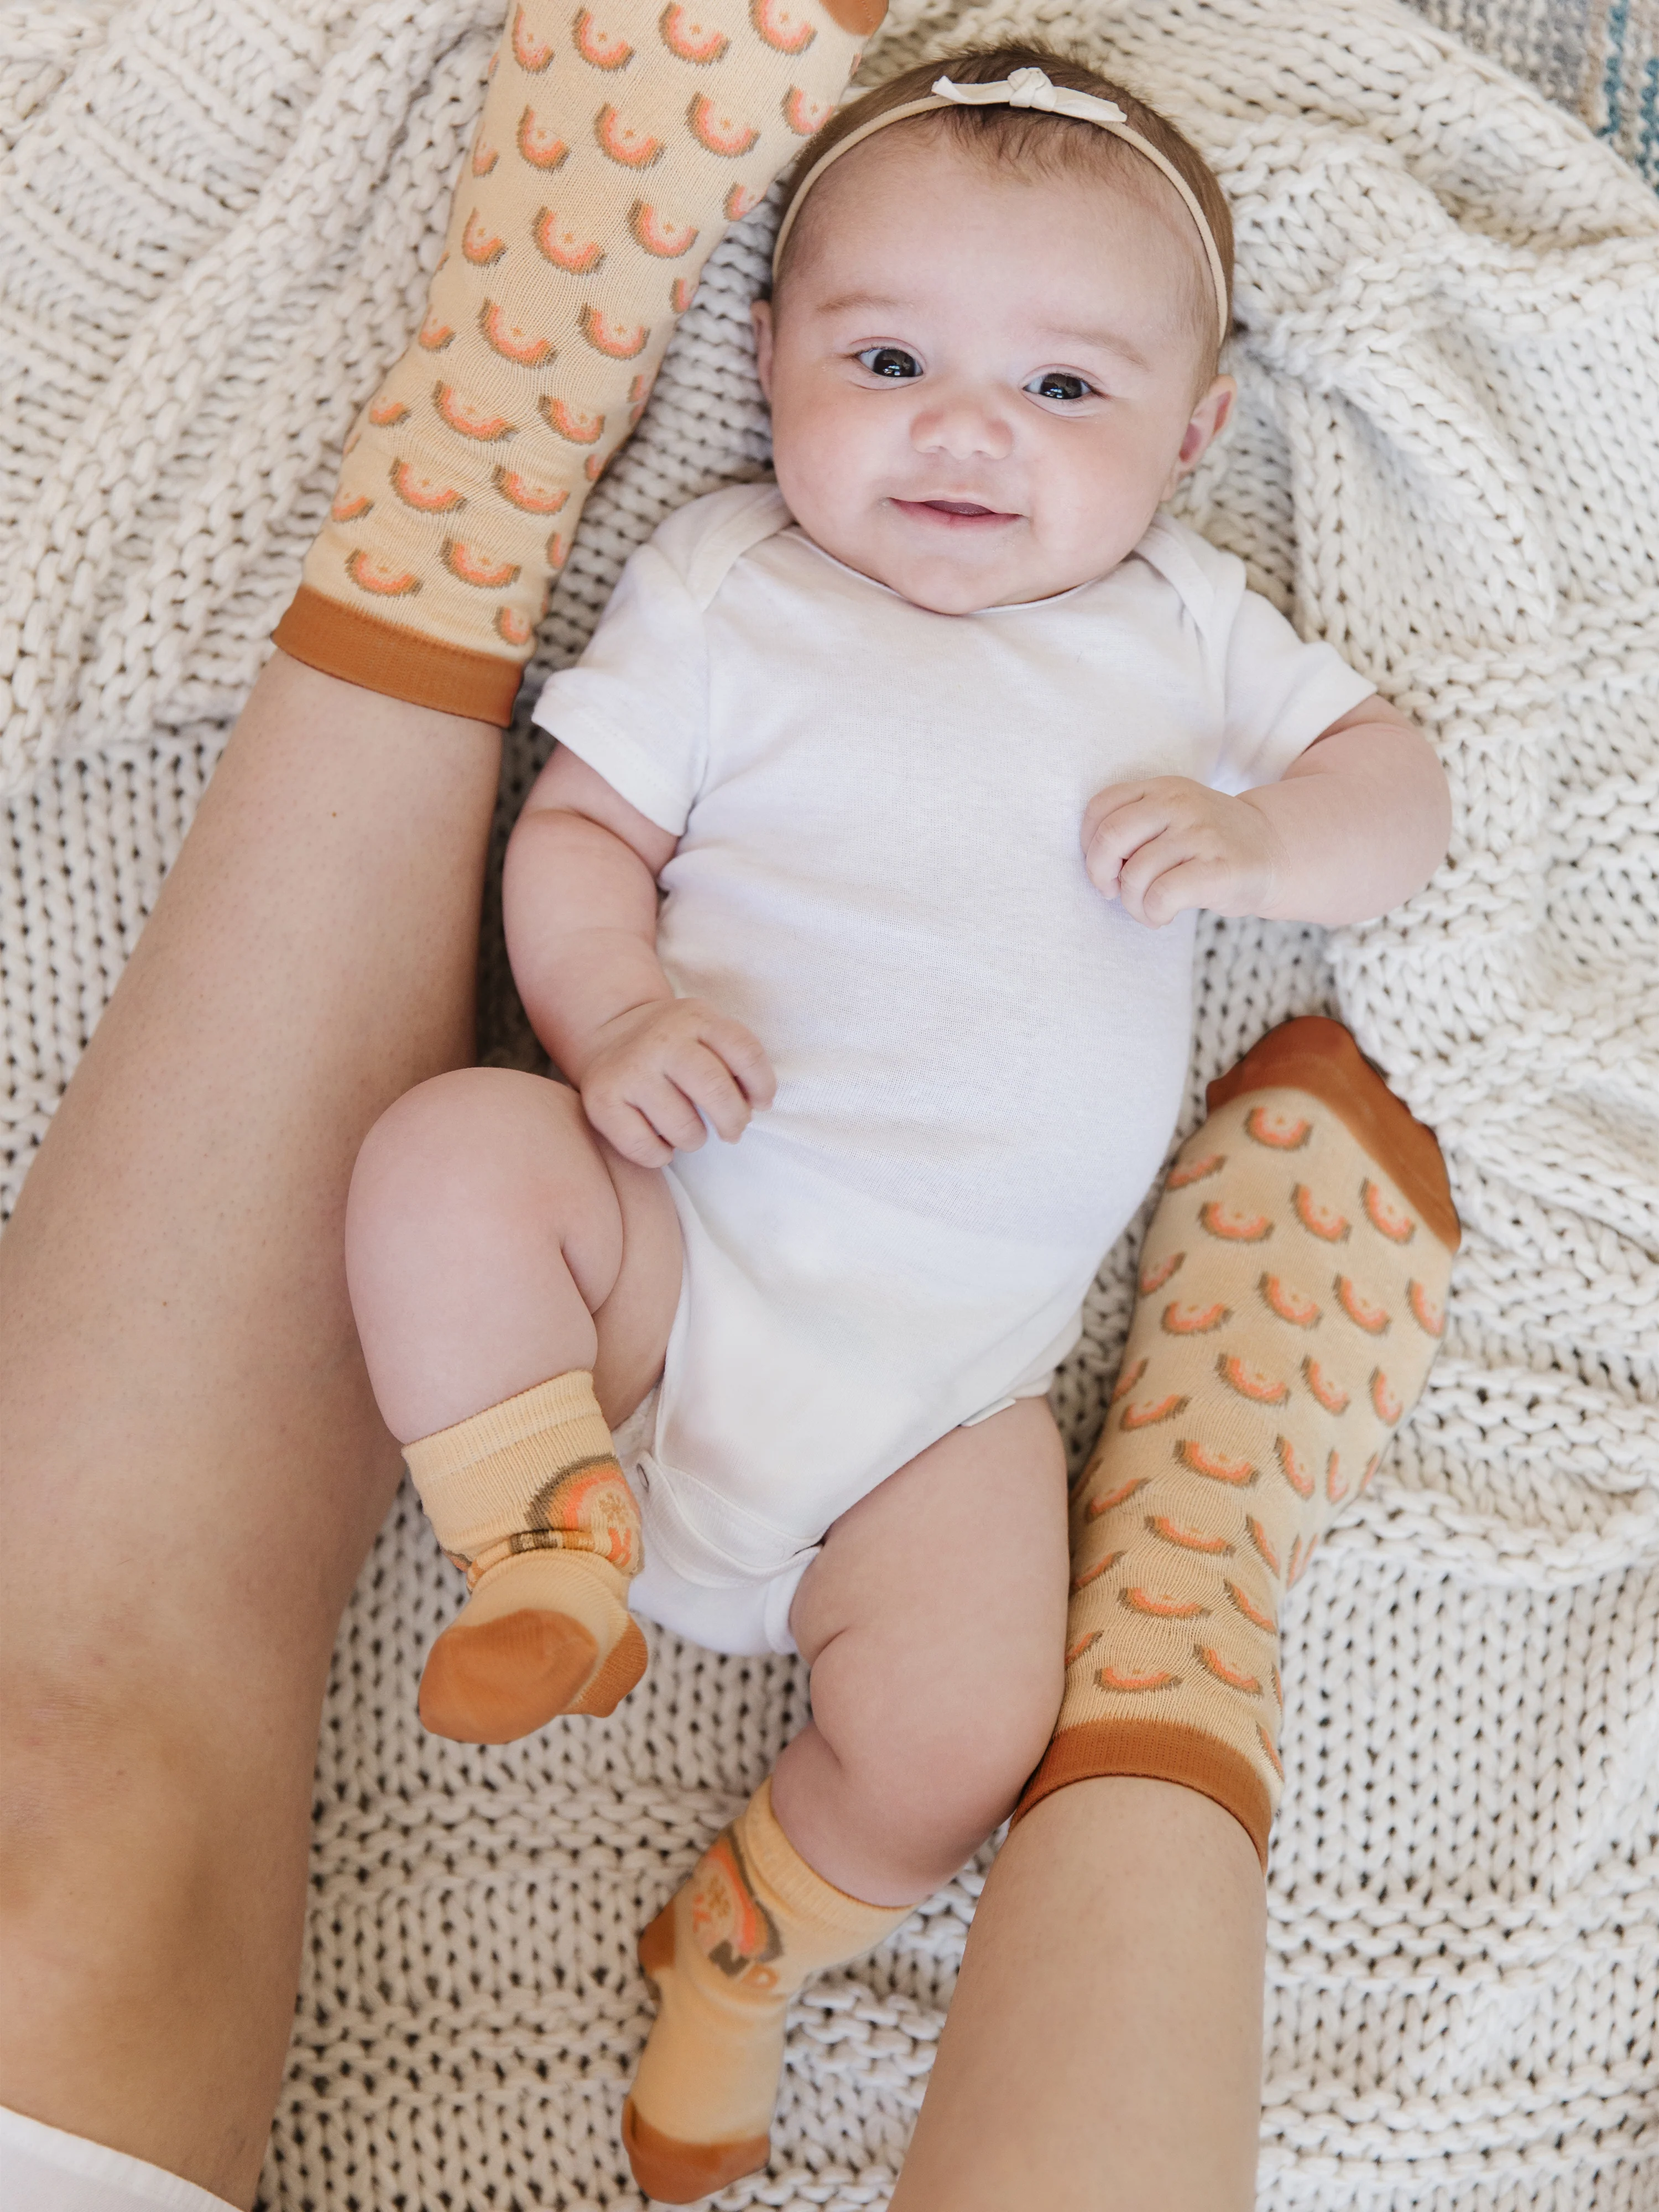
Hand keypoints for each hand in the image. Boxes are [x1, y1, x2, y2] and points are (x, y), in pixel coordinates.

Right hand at [577, 997, 775, 1167]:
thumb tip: (754, 1106)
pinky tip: (663, 1144)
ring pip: (683, 1127)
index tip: (760, 1103)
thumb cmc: (672, 1045)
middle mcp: (661, 1040)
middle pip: (715, 1090)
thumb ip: (733, 1058)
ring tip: (690, 1133)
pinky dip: (662, 1156)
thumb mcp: (705, 1031)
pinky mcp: (602, 1100)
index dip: (762, 1085)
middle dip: (733, 1120)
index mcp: (695, 1018)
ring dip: (695, 1140)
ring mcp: (629, 1070)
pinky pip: (645, 1148)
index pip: (744, 1053)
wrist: (608, 1033)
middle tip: (732, 1131)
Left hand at [1082, 777, 1281, 927]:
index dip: (1089, 844)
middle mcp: (1180, 803)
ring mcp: (1201, 834)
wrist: (1275, 852)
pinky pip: (1162, 896)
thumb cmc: (1209, 844)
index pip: (1101, 807)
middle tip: (1114, 891)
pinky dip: (1153, 914)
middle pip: (1111, 837)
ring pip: (1135, 874)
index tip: (1105, 867)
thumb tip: (1099, 869)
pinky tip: (1163, 916)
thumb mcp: (1173, 817)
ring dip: (1132, 904)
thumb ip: (1136, 827)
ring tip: (1148, 908)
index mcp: (1162, 788)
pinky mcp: (1218, 868)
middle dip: (1100, 874)